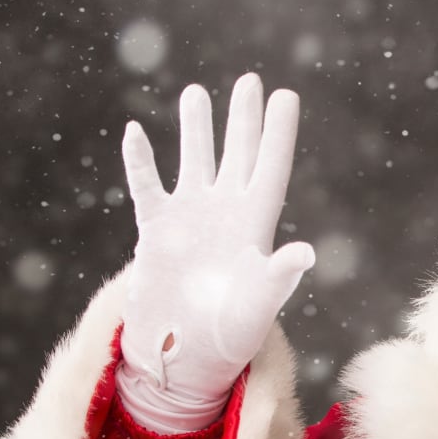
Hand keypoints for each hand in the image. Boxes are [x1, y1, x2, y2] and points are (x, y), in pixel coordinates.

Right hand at [116, 74, 314, 432]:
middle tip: (249, 80)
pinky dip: (140, 162)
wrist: (185, 358)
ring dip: (195, 130)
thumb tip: (304, 253)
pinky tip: (133, 132)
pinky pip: (147, 187)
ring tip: (195, 93)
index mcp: (256, 226)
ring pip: (194, 162)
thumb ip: (278, 276)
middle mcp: (225, 214)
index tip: (285, 94)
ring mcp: (189, 219)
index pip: (270, 168)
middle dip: (242, 119)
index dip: (277, 132)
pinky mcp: (156, 231)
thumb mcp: (259, 307)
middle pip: (237, 155)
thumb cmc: (231, 338)